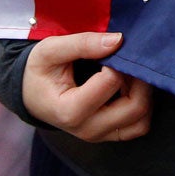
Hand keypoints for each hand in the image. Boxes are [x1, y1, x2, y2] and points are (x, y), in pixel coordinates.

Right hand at [21, 31, 151, 141]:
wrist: (30, 95)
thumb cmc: (40, 71)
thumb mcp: (50, 50)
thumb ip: (82, 43)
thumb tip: (118, 40)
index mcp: (69, 111)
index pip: (112, 82)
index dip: (116, 61)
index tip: (107, 53)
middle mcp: (87, 129)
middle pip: (135, 107)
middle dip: (139, 78)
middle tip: (127, 62)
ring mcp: (99, 135)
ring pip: (141, 121)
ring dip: (143, 94)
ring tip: (127, 76)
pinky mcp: (108, 135)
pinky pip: (138, 126)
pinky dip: (142, 107)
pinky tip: (128, 89)